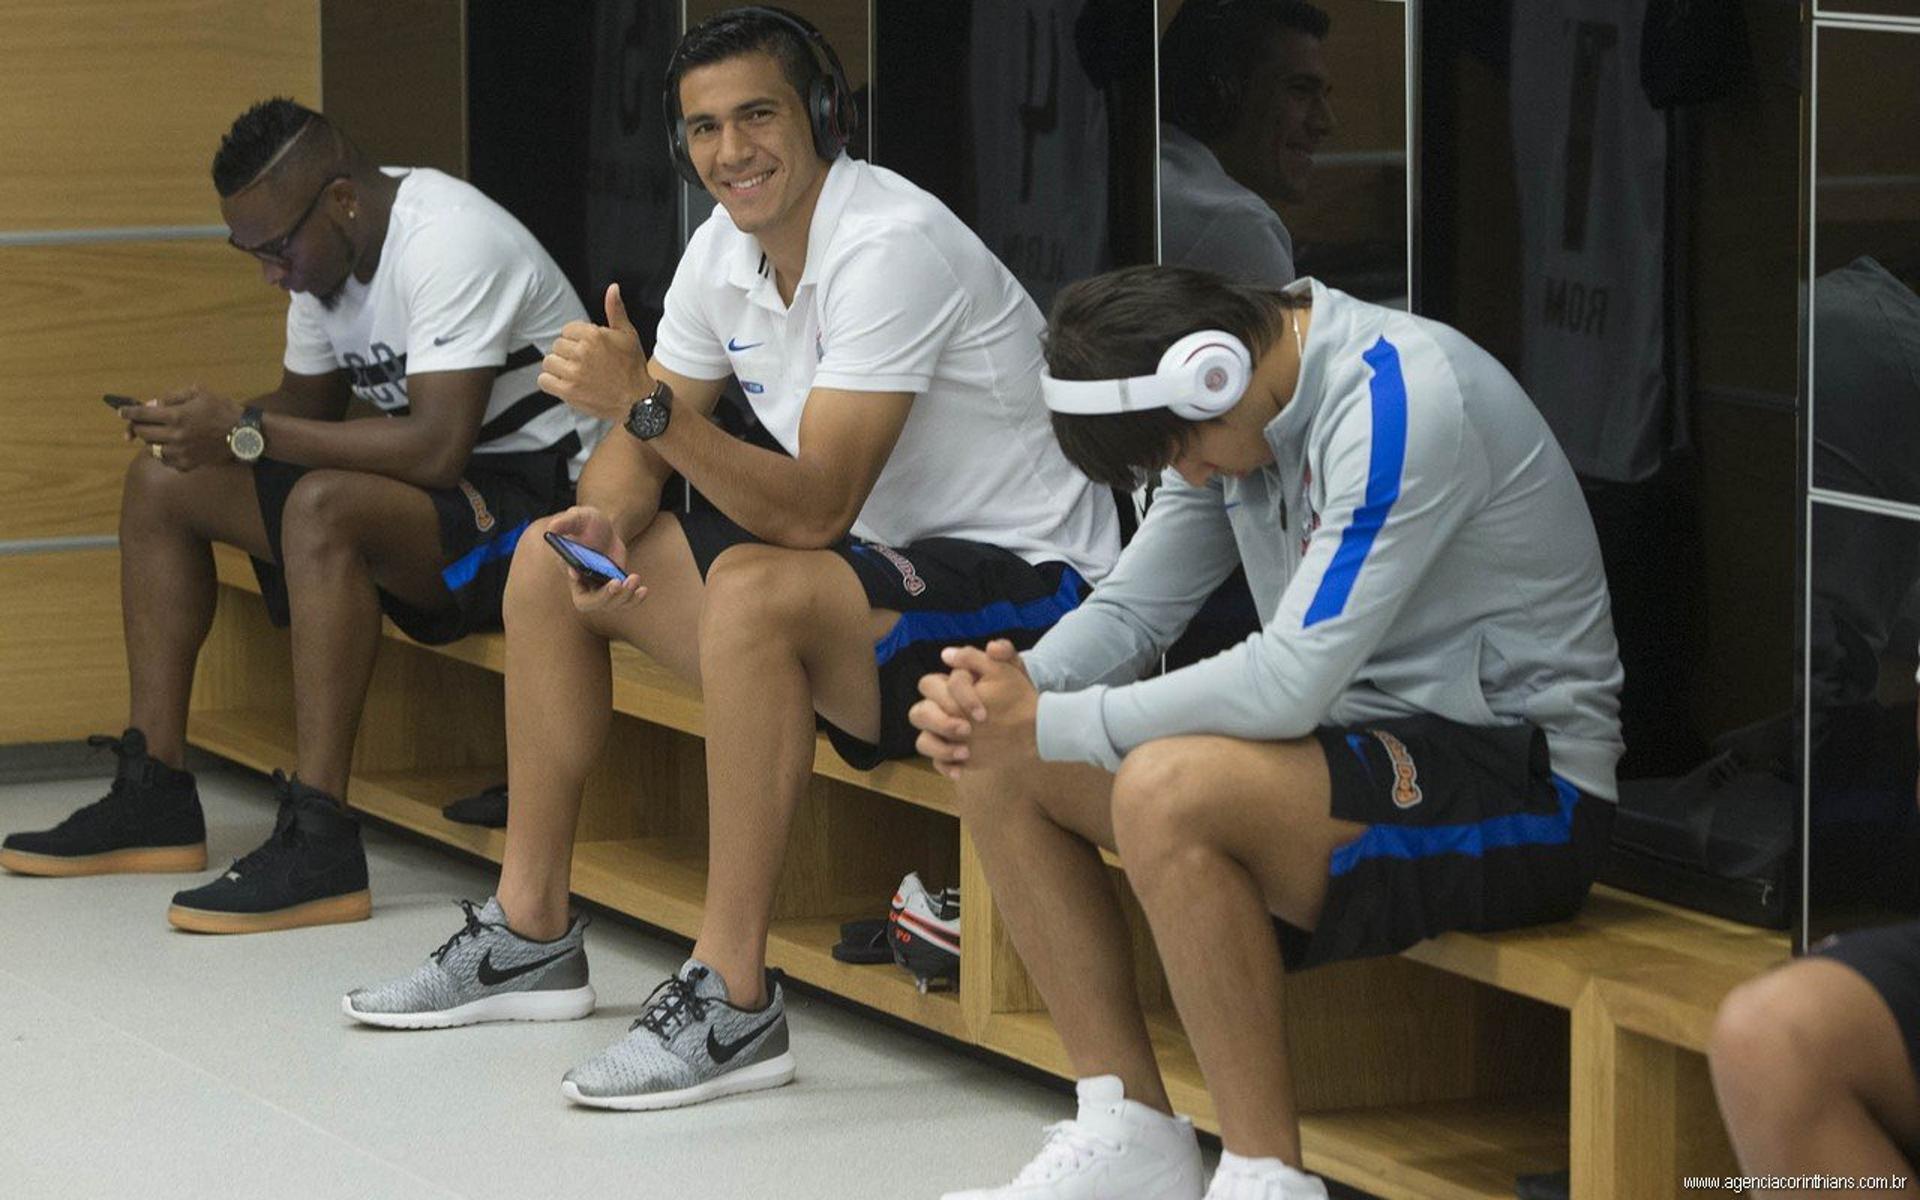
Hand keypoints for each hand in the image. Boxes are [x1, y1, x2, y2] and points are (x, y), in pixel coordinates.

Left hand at [123, 385, 243, 470]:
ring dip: (151, 441)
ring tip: (157, 436)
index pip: (142, 414)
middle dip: (137, 427)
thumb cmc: (223, 408)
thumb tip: (152, 404)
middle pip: (143, 433)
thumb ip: (173, 397)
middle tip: (137, 424)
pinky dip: (163, 454)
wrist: (244, 433)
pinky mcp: (188, 463)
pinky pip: (166, 461)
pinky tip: (170, 448)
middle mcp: (174, 435)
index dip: (128, 412)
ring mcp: (180, 452)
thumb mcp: (199, 393)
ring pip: (152, 449)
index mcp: (176, 415)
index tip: (121, 411)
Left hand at [538, 283, 649, 424]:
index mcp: (594, 335)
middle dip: (568, 353)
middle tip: (583, 363)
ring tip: (572, 373)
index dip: (576, 339)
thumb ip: (615, 310)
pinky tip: (564, 382)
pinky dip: (550, 382)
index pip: (567, 330)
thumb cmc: (633, 367)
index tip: (587, 349)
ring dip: (558, 367)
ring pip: (549, 362)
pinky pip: (544, 381)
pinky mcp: (569, 391)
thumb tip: (613, 288)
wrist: (638, 400)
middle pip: (557, 345)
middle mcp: (582, 352)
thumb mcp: (628, 334)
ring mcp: (574, 373)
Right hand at [546, 506, 646, 617]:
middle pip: (591, 604)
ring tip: (634, 578)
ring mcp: (600, 588)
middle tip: (617, 583)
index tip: (583, 574)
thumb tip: (553, 528)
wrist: (606, 527)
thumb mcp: (577, 516)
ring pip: (611, 605)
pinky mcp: (616, 587)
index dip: (581, 585)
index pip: (571, 585)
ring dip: (624, 597)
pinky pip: (625, 601)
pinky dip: (635, 599)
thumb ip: (565, 521)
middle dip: (604, 597)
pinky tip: (643, 590)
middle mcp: (583, 584)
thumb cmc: (587, 522)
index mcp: (570, 570)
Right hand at [915, 640, 1037, 774]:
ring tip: (965, 752)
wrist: (1033, 724)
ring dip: (939, 747)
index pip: (933, 685)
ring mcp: (944, 734)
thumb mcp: (1010, 669)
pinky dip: (945, 766)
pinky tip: (961, 770)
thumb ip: (990, 652)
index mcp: (949, 686)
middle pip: (919, 713)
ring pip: (922, 740)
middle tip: (966, 730)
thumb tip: (949, 654)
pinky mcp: (951, 753)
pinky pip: (935, 762)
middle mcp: (941, 709)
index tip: (983, 713)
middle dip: (940, 722)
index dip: (958, 698)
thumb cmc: (1017, 693)